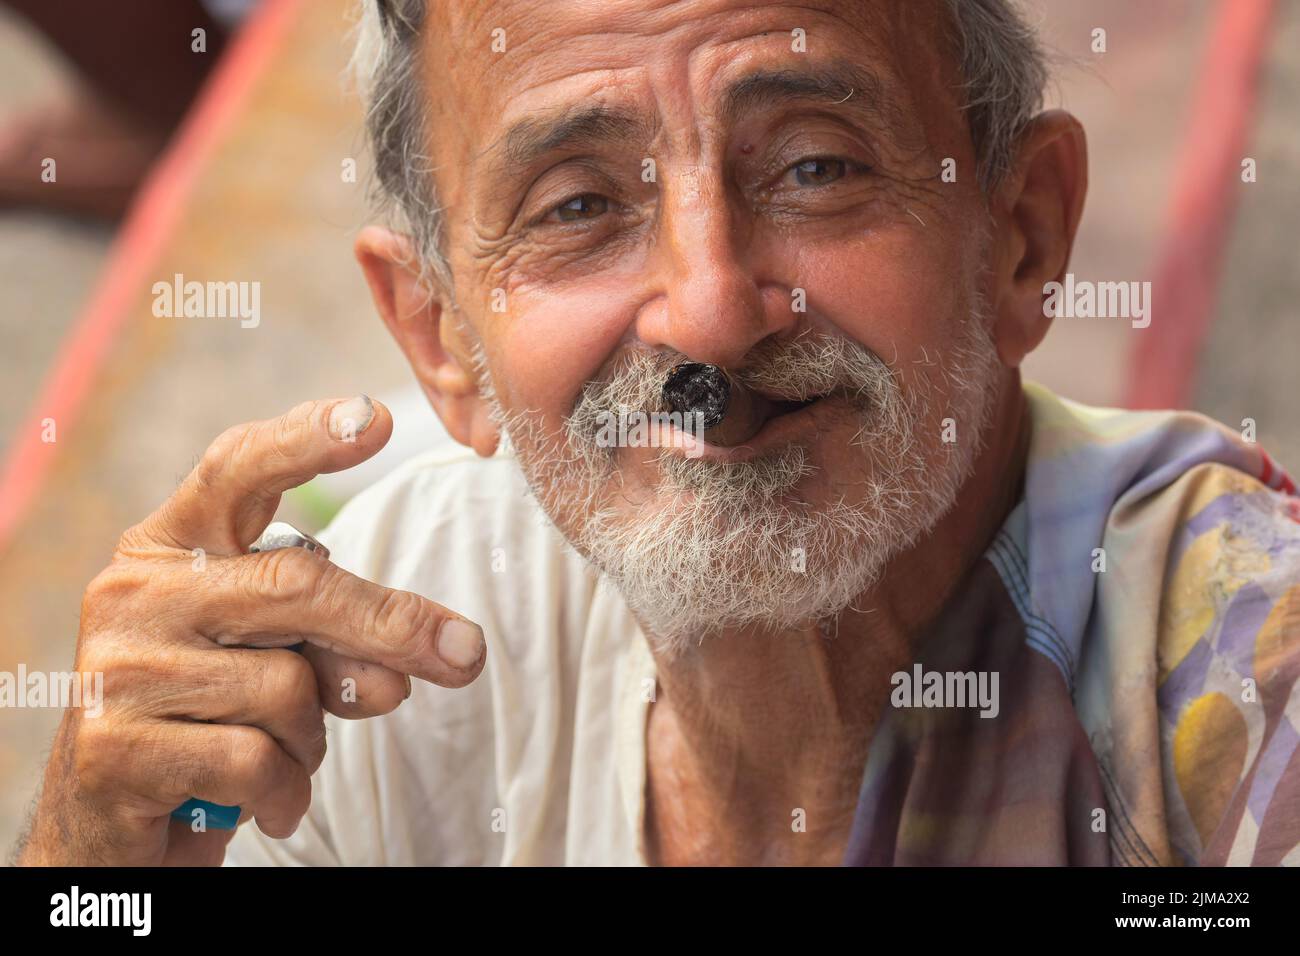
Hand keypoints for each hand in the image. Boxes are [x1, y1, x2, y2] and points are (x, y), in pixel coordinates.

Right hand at [14, 396, 485, 864]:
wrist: (114, 821)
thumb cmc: (212, 716)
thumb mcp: (275, 660)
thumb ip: (336, 644)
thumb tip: (410, 672)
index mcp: (171, 545)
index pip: (237, 469)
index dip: (306, 440)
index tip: (372, 417)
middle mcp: (133, 590)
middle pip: (297, 584)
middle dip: (393, 624)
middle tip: (466, 655)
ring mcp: (117, 667)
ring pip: (285, 688)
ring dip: (315, 736)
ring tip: (286, 753)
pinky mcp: (114, 748)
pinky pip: (255, 761)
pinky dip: (285, 790)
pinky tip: (270, 802)